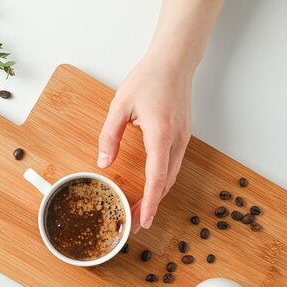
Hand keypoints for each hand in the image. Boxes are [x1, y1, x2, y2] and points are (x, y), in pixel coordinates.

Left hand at [97, 54, 192, 232]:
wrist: (174, 62)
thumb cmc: (148, 78)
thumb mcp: (120, 105)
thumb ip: (110, 136)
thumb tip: (104, 163)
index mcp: (161, 135)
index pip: (157, 178)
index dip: (149, 203)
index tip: (143, 221)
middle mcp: (176, 141)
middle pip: (165, 184)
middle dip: (151, 207)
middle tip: (135, 224)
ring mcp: (182, 139)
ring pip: (171, 177)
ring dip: (157, 196)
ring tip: (140, 211)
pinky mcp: (181, 137)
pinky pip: (172, 166)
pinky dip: (162, 182)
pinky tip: (151, 188)